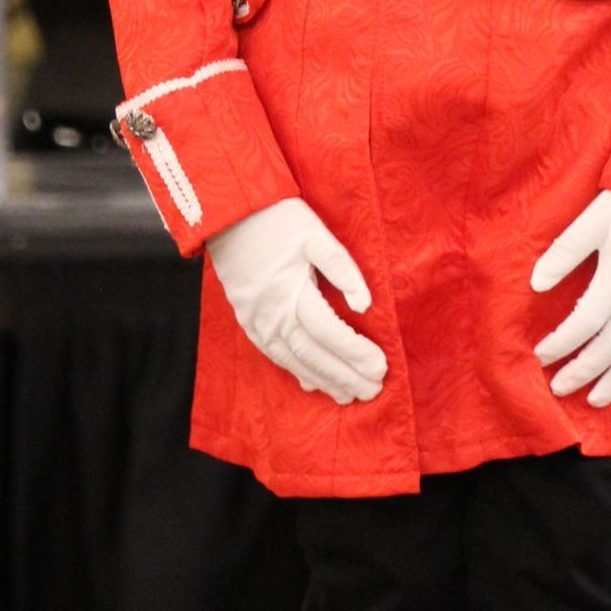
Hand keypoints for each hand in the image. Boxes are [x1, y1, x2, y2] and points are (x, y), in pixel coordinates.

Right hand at [207, 199, 387, 404]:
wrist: (229, 215)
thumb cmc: (278, 220)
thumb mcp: (316, 235)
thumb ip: (342, 269)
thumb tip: (365, 304)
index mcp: (291, 293)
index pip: (330, 333)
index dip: (355, 353)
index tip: (381, 367)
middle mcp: (272, 315)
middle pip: (313, 354)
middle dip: (345, 375)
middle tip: (373, 391)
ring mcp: (257, 322)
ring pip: (293, 361)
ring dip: (324, 380)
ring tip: (350, 395)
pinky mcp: (248, 322)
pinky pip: (274, 355)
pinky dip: (296, 371)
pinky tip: (313, 383)